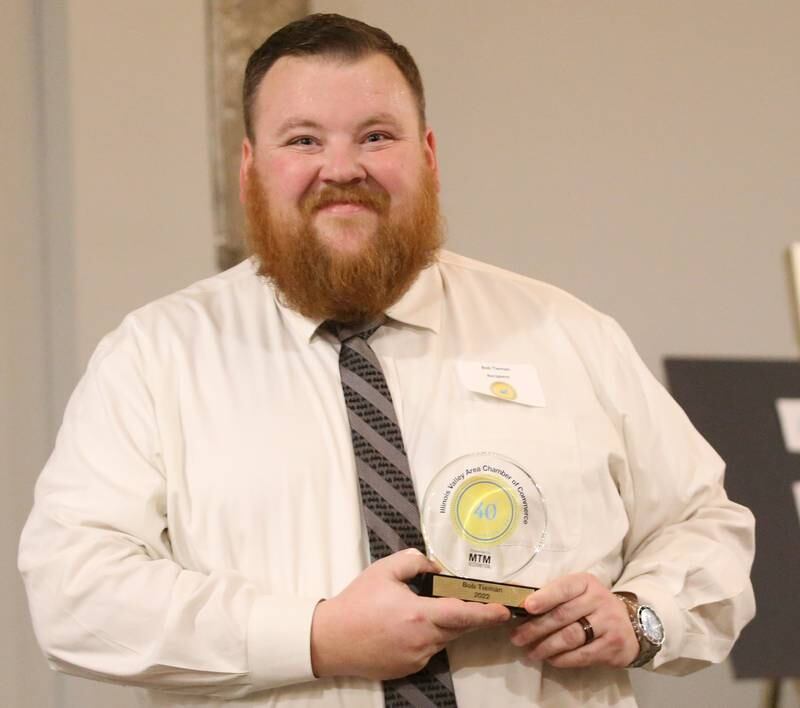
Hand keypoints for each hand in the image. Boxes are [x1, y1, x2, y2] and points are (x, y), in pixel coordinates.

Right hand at [311, 549, 510, 679]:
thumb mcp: (384, 570)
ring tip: (424, 609)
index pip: (464, 615)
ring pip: (442, 639)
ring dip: (444, 625)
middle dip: (468, 615)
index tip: (504, 611)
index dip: (487, 613)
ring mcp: (416, 658)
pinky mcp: (408, 668)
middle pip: (457, 628)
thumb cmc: (357, 603)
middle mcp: (423, 640)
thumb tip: (435, 566)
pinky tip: (406, 626)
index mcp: (420, 614)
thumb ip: (415, 562)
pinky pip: (427, 650)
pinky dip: (427, 637)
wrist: (330, 640)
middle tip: (478, 603)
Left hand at [509, 572, 637, 668]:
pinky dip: (562, 659)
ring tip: (530, 652)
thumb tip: (515, 595)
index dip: (544, 597)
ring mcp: (608, 624)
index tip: (526, 607)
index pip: (564, 588)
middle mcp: (599, 600)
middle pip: (563, 615)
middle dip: (536, 628)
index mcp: (586, 583)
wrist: (630, 625)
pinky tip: (550, 659)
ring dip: (546, 647)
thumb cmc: (592, 606)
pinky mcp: (612, 647)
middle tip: (517, 637)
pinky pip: (582, 655)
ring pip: (571, 637)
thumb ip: (550, 594)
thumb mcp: (577, 592)